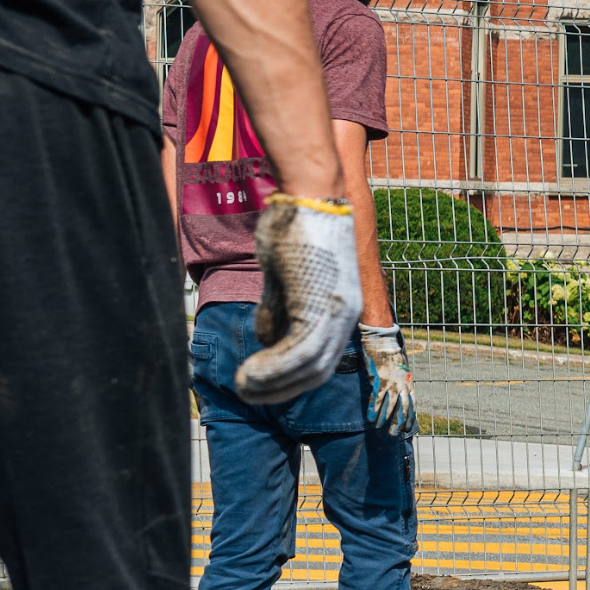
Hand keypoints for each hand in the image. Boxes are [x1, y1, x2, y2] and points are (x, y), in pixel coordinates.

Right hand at [237, 193, 361, 403]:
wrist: (311, 196)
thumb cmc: (295, 228)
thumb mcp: (283, 277)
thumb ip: (278, 308)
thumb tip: (267, 338)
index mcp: (340, 309)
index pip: (320, 360)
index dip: (290, 379)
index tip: (262, 385)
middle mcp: (345, 314)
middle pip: (317, 371)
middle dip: (280, 389)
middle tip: (247, 393)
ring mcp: (337, 311)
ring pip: (307, 367)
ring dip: (272, 383)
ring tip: (243, 387)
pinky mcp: (322, 304)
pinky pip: (298, 351)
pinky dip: (272, 368)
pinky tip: (248, 375)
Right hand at [361, 324, 416, 436]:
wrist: (384, 344)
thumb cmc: (392, 356)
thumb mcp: (402, 370)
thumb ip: (401, 382)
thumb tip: (397, 394)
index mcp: (409, 383)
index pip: (413, 404)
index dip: (410, 418)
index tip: (408, 429)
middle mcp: (403, 385)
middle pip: (403, 409)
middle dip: (399, 423)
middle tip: (394, 434)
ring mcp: (392, 384)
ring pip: (390, 407)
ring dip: (384, 419)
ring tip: (379, 428)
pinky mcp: (380, 381)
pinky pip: (377, 399)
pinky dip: (374, 410)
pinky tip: (370, 418)